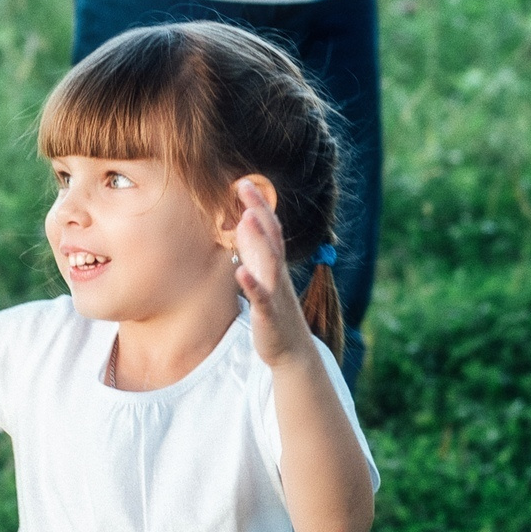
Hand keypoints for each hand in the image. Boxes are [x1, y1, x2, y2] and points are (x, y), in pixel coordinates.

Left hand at [232, 178, 317, 367]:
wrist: (291, 350)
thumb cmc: (274, 310)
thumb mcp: (263, 275)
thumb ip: (255, 249)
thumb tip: (245, 220)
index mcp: (275, 264)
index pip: (269, 227)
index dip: (258, 204)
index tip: (244, 181)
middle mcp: (278, 273)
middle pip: (271, 236)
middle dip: (259, 210)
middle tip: (246, 185)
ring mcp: (275, 292)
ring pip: (270, 262)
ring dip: (260, 240)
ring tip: (247, 218)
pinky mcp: (269, 314)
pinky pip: (260, 297)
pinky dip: (251, 283)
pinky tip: (239, 271)